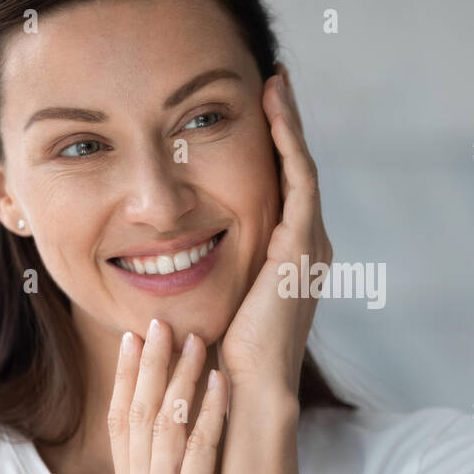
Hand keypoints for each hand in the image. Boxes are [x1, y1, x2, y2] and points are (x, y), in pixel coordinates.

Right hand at [107, 318, 228, 473]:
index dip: (126, 378)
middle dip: (150, 364)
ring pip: (167, 424)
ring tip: (194, 338)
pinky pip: (200, 453)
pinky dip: (211, 414)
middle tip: (159, 321)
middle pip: (138, 413)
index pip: (120, 422)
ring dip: (181, 377)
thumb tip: (173, 453)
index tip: (133, 339)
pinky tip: (221, 384)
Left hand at [219, 63, 331, 397]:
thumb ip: (206, 273)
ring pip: (301, 167)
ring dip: (288, 124)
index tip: (256, 114)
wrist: (246, 389)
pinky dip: (288, 141)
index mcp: (289, 259)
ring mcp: (309, 245)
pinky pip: (298, 179)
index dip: (272, 151)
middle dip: (285, 127)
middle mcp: (307, 247)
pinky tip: (273, 110)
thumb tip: (164, 256)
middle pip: (297, 172)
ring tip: (275, 85)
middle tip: (272, 84)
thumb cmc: (221, 357)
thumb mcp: (214, 301)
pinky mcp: (301, 245)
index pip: (282, 191)